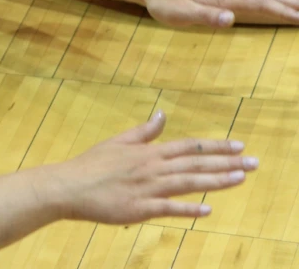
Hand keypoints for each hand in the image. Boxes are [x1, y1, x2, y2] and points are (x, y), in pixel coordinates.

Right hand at [48, 110, 256, 223]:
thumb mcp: (118, 142)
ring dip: (215, 181)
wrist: (69, 186)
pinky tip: (207, 209)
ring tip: (240, 179)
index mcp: (148, 152)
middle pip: (195, 164)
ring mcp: (146, 188)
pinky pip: (167, 207)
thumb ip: (143, 131)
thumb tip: (162, 114)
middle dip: (227, 163)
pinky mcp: (139, 207)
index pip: (189, 147)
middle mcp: (152, 167)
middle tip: (255, 163)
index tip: (239, 146)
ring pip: (187, 182)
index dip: (215, 146)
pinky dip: (187, 208)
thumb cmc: (91, 164)